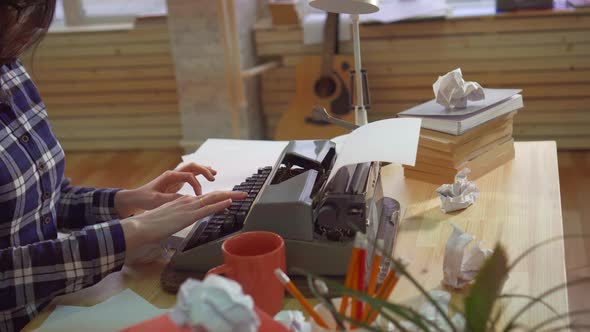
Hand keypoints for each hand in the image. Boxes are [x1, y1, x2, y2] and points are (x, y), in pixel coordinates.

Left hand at [114, 163, 216, 217]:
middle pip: (192, 166)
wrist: (136, 197)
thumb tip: (186, 199)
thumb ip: (171, 199)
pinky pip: (191, 174)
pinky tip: (207, 177)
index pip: (188, 175)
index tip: (199, 195)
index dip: (196, 184)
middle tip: (213, 178)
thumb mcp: (157, 200)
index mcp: (169, 177)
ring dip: (203, 170)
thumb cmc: (145, 198)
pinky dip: (200, 174)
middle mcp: (173, 174)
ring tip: (214, 174)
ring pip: (192, 168)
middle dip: (204, 170)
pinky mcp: (176, 181)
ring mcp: (175, 176)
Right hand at [120, 190, 246, 250]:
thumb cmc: (150, 227)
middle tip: (244, 193)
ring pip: (214, 199)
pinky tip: (230, 201)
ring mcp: (189, 208)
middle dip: (230, 193)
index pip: (205, 198)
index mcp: (183, 202)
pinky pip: (208, 208)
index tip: (230, 197)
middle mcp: (188, 202)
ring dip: (230, 196)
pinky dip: (220, 204)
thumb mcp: (167, 221)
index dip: (219, 197)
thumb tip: (178, 227)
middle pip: (213, 196)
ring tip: (243, 195)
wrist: (141, 227)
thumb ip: (176, 221)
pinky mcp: (188, 216)